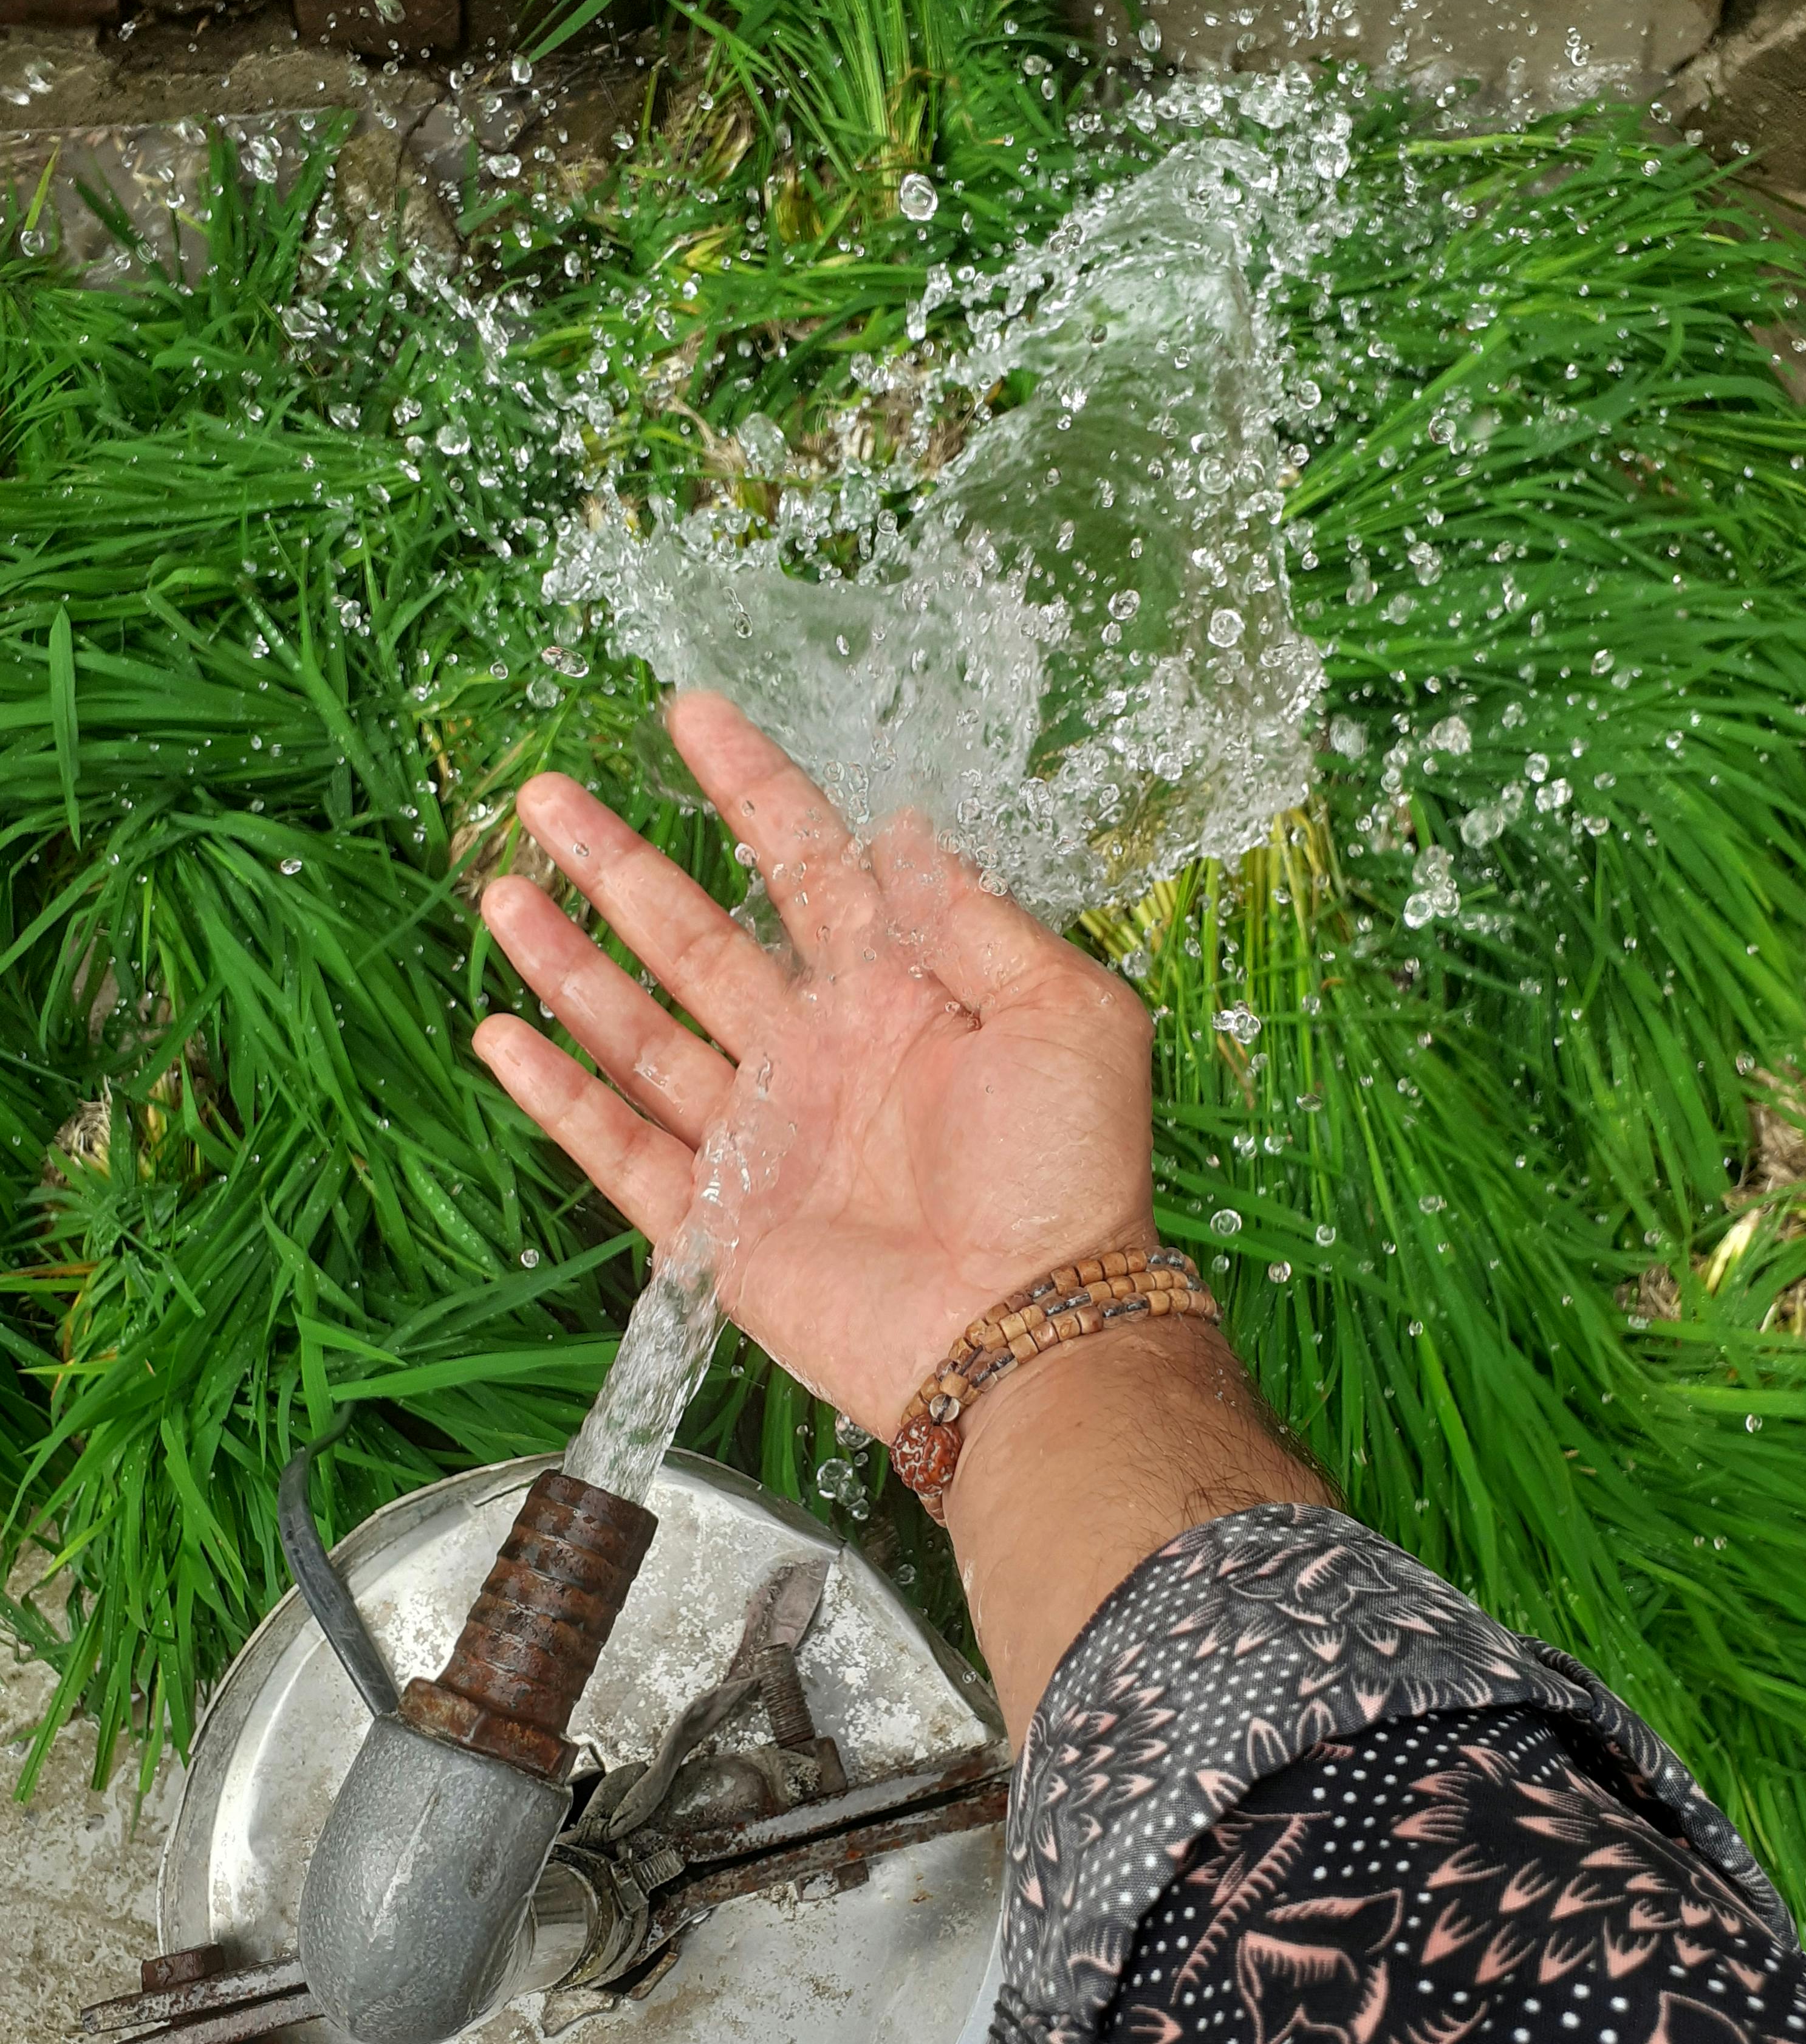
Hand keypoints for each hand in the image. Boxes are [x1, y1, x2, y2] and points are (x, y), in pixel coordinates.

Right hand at [472, 692, 1154, 1439]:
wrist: (1031, 1328)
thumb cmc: (1068, 1173)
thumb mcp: (1063, 1013)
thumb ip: (973, 920)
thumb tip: (903, 825)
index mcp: (898, 997)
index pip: (809, 867)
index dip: (751, 790)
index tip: (690, 716)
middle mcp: (817, 1057)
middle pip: (699, 939)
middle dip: (622, 865)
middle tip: (546, 796)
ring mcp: (761, 1141)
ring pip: (641, 1034)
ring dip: (570, 964)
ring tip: (500, 893)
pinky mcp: (718, 1227)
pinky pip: (621, 1150)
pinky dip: (559, 1097)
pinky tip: (500, 1036)